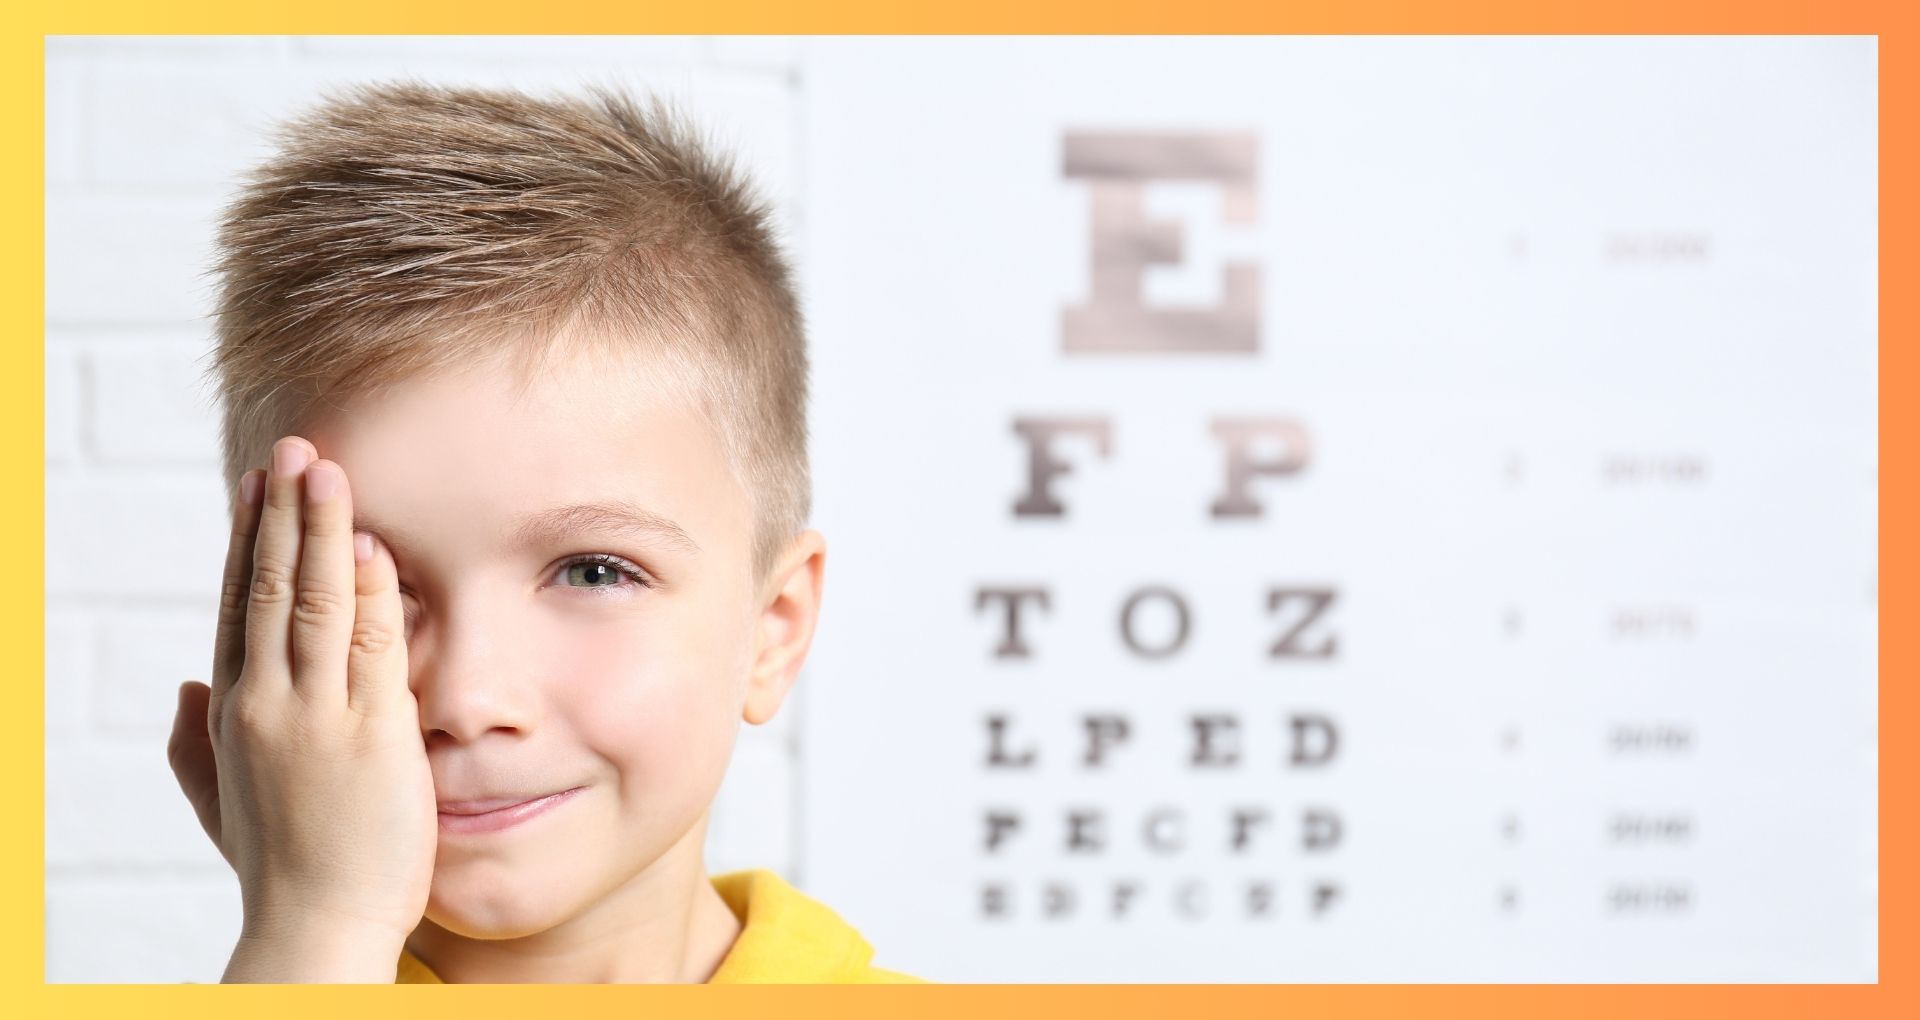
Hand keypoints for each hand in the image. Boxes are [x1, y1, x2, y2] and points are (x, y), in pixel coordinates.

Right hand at [166, 435, 436, 958]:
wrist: (314, 927)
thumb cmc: (279, 869)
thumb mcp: (222, 801)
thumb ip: (196, 743)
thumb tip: (185, 688)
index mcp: (235, 711)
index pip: (238, 606)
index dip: (248, 540)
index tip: (257, 484)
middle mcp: (266, 704)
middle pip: (268, 588)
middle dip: (282, 513)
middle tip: (294, 448)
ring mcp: (315, 717)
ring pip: (313, 603)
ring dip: (322, 531)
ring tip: (327, 469)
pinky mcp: (370, 735)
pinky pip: (368, 648)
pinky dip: (367, 594)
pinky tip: (370, 547)